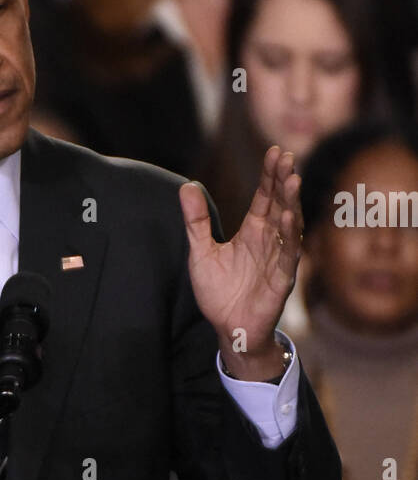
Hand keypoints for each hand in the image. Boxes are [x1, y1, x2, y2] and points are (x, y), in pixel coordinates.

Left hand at [180, 145, 301, 379]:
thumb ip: (196, 221)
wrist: (228, 328)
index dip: (270, 175)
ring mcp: (278, 259)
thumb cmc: (219, 291)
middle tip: (287, 156)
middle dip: (284, 180)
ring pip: (289, 225)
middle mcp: (270, 241)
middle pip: (280, 204)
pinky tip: (287, 215)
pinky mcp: (281, 279)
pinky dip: (289, 235)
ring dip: (291, 202)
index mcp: (253, 232)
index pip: (265, 197)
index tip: (275, 151)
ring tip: (292, 178)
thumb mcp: (201, 252)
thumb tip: (187, 186)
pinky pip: (288, 254)